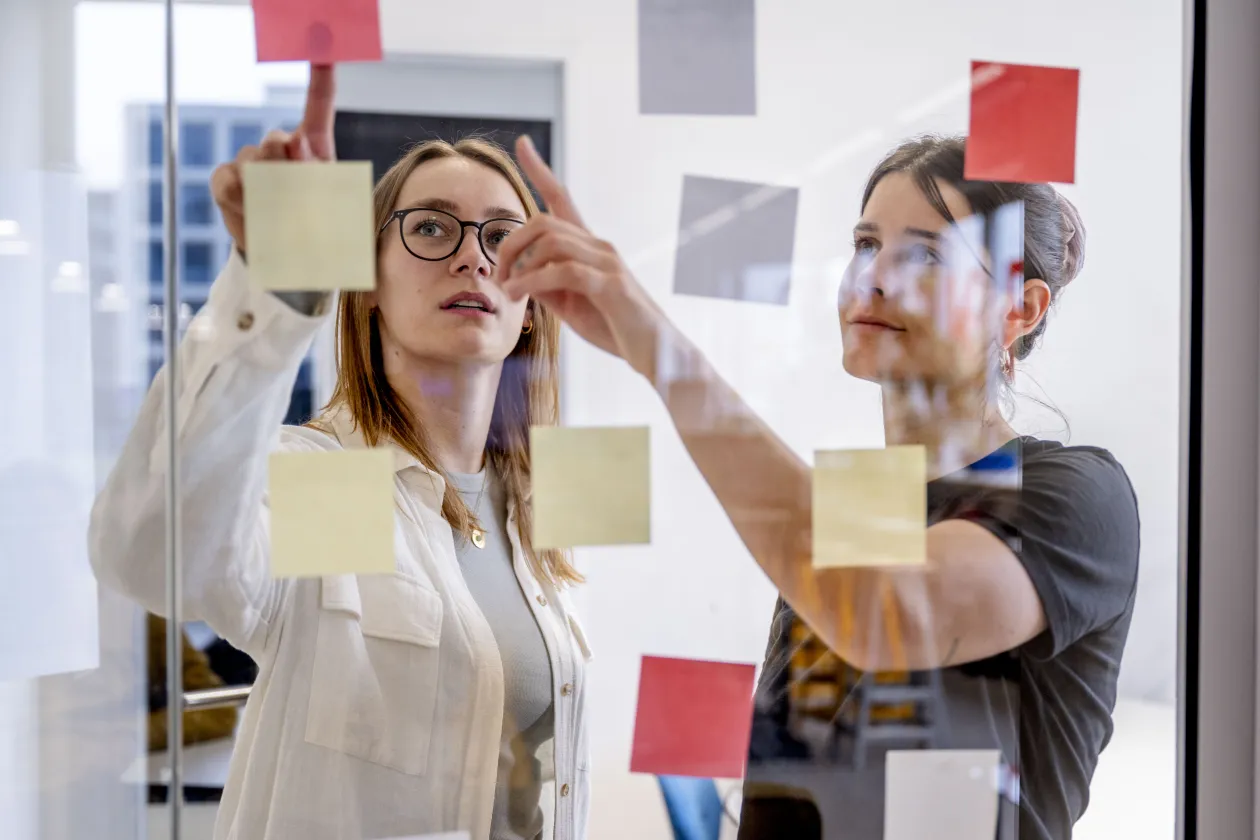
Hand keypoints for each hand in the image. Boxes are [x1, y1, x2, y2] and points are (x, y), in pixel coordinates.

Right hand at [210, 65, 336, 254]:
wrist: (288, 261)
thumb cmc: (318, 232)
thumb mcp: (332, 209)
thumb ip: (320, 175)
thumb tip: (295, 141)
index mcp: (315, 150)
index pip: (317, 108)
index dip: (321, 79)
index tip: (323, 51)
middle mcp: (281, 148)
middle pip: (276, 140)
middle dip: (284, 167)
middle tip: (296, 196)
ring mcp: (250, 161)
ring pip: (251, 163)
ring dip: (265, 192)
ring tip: (278, 217)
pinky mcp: (226, 180)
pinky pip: (228, 183)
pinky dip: (241, 201)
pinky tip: (253, 215)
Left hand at [497, 136, 666, 378]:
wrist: (657, 353)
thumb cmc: (616, 328)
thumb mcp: (572, 305)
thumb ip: (547, 285)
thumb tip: (518, 274)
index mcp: (590, 247)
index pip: (563, 198)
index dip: (541, 171)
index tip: (522, 143)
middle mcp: (600, 246)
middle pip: (544, 221)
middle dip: (511, 243)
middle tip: (499, 276)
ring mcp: (608, 263)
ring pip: (552, 240)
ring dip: (519, 264)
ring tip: (509, 291)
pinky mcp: (611, 285)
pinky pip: (564, 270)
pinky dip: (533, 280)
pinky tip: (520, 293)